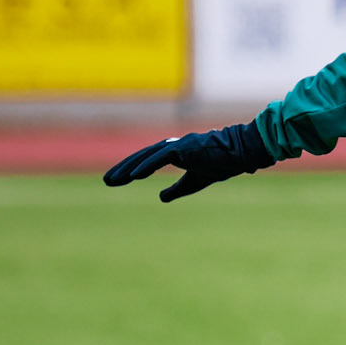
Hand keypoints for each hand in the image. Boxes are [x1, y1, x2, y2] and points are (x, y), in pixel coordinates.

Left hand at [103, 122, 274, 202]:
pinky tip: (135, 176)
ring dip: (128, 168)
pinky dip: (147, 166)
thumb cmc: (219, 164)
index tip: (113, 181)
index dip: (127, 171)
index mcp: (172, 154)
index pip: (143, 161)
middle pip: (139, 158)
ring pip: (146, 156)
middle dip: (121, 170)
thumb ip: (175, 190)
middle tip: (106, 181)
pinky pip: (161, 157)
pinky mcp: (184, 148)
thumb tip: (160, 198)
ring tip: (114, 180)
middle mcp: (170, 147)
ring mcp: (176, 146)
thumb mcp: (193, 182)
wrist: (239, 153)